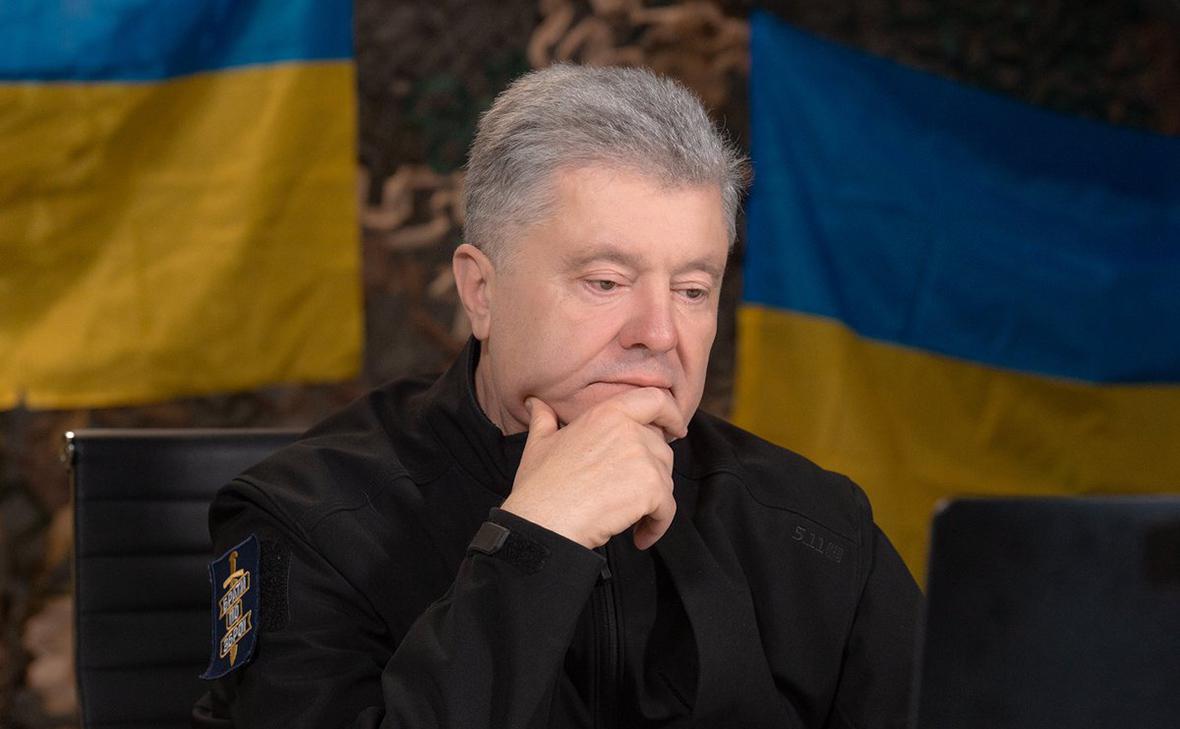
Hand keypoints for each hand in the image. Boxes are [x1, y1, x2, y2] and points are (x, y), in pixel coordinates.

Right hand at [501, 388, 686, 550]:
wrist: (543, 521)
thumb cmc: (539, 487)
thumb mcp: (538, 444)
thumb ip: (544, 420)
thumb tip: (536, 405)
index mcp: (606, 413)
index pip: (655, 399)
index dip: (671, 414)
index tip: (677, 428)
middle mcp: (629, 430)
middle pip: (661, 448)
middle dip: (652, 473)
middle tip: (631, 493)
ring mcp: (642, 458)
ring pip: (665, 479)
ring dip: (653, 501)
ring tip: (629, 516)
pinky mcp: (652, 489)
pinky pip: (667, 508)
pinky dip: (657, 525)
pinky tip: (640, 536)